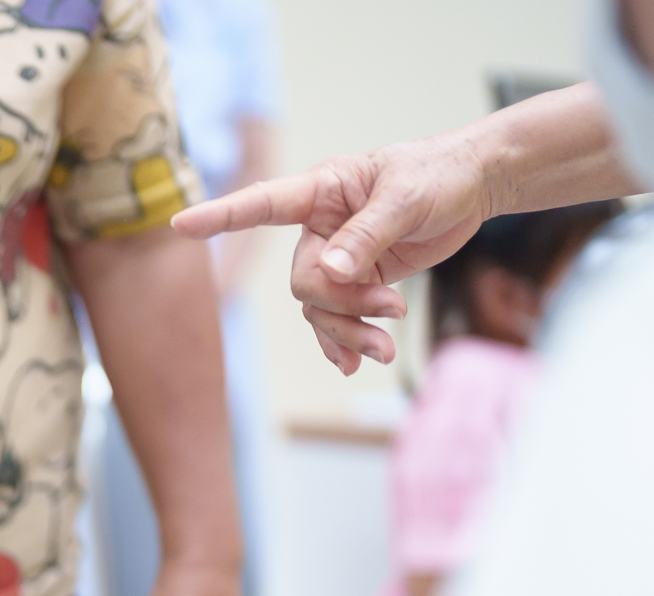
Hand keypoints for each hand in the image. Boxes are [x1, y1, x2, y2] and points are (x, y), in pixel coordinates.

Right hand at [173, 133, 489, 374]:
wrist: (474, 187)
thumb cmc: (439, 175)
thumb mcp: (407, 199)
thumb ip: (367, 234)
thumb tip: (332, 270)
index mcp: (322, 191)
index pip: (262, 205)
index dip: (220, 216)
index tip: (180, 224)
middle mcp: (318, 226)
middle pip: (304, 281)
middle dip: (344, 304)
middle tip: (392, 310)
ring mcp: (334, 255)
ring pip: (317, 308)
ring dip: (350, 331)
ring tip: (387, 347)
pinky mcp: (355, 279)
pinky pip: (333, 319)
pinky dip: (344, 342)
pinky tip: (356, 363)